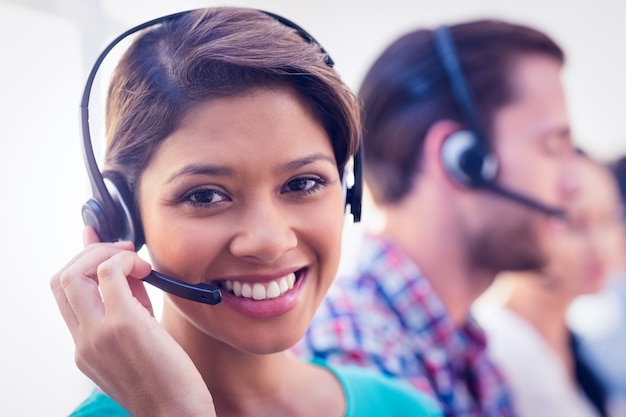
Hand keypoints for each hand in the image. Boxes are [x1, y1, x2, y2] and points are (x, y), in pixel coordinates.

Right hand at [50, 227, 215, 416]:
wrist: (177, 415)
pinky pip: (110, 274)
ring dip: (106, 253)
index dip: (81, 261)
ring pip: (76, 272)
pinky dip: (126, 260)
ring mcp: (99, 334)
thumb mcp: (139, 339)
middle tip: (123, 250)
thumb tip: (127, 269)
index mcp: (85, 346)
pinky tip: (146, 269)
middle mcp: (84, 341)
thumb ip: (129, 306)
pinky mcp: (124, 325)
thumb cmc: (168, 379)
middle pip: (61, 279)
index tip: (101, 244)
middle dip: (91, 252)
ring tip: (135, 260)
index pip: (64, 293)